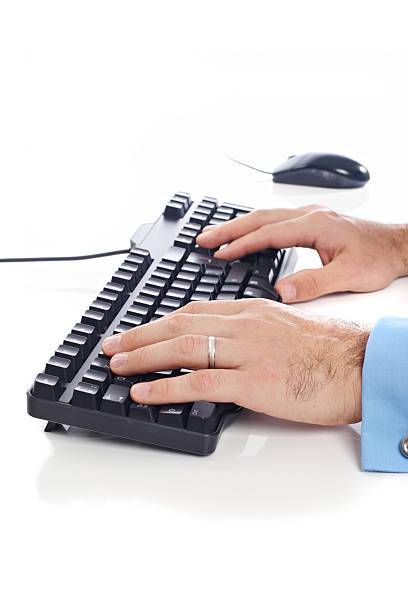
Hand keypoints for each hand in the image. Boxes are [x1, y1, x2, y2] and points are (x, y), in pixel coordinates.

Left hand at [102, 299, 369, 425]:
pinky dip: (167, 386)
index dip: (159, 322)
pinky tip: (144, 392)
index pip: (193, 311)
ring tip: (118, 365)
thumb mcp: (285, 327)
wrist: (361, 364)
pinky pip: (200, 382)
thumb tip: (225, 346)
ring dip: (144, 356)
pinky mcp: (255, 381)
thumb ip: (251, 332)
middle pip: (179, 325)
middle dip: (140, 336)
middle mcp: (244, 325)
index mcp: (251, 311)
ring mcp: (248, 352)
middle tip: (114, 346)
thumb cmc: (329, 350)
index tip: (138, 331)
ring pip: (183, 347)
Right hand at [196, 205, 407, 301]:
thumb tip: (281, 292)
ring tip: (215, 234)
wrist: (397, 246)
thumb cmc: (378, 258)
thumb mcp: (348, 276)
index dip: (241, 244)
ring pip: (265, 216)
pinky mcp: (313, 221)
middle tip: (203, 238)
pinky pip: (275, 219)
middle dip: (229, 228)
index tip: (219, 254)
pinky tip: (246, 233)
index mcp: (315, 226)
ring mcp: (310, 216)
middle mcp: (310, 216)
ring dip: (238, 224)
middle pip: (259, 218)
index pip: (268, 233)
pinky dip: (254, 226)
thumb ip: (314, 284)